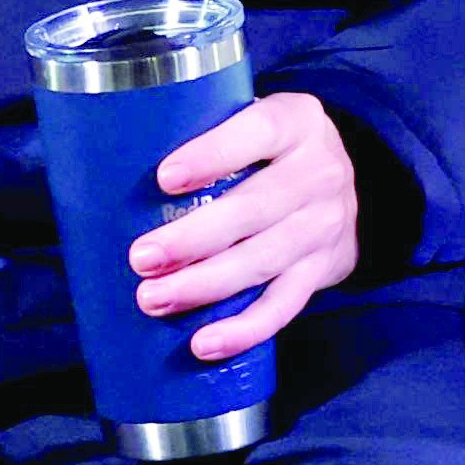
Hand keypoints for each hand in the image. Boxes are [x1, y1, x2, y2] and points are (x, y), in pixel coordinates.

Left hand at [134, 92, 359, 362]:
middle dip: (193, 238)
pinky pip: (283, 307)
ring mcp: (322, 227)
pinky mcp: (321, 272)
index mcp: (296, 122)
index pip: (258, 132)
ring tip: (154, 299)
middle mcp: (318, 173)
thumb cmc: (274, 151)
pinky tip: (204, 343)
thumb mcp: (258, 122)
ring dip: (205, 286)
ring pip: (263, 261)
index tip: (164, 179)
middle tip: (140, 258)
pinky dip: (244, 330)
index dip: (212, 156)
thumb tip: (109, 161)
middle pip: (254, 209)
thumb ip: (208, 131)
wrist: (354, 188)